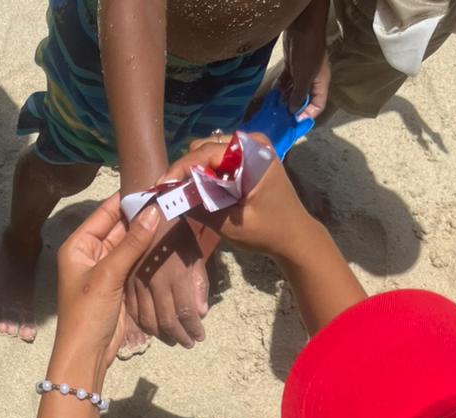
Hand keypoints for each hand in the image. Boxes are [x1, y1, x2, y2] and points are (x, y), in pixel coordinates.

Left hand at [51, 193, 161, 383]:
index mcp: (79, 245)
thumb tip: (154, 211)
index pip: (105, 213)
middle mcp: (91, 253)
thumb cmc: (87, 314)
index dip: (128, 199)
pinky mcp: (119, 285)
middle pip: (119, 227)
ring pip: (130, 245)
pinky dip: (148, 255)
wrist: (87, 355)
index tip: (153, 185)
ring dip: (148, 235)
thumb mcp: (108, 275)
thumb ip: (131, 243)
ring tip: (173, 215)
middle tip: (169, 200)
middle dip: (141, 217)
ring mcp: (106, 270)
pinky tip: (167, 243)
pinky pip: (135, 263)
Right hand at [125, 218, 209, 347]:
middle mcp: (155, 283)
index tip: (200, 337)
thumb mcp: (194, 253)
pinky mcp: (126, 282)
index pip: (185, 313)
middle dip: (179, 336)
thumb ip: (198, 283)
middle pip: (166, 322)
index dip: (193, 329)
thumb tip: (201, 312)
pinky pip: (133, 310)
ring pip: (148, 320)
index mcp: (175, 275)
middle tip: (188, 344)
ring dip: (162, 335)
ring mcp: (138, 284)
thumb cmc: (177, 229)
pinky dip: (143, 324)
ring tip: (172, 340)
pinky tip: (152, 328)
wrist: (148, 209)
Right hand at [161, 135, 314, 258]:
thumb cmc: (267, 232)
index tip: (161, 185)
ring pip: (208, 153)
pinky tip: (204, 193)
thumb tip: (171, 196)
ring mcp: (251, 148)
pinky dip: (207, 175)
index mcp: (253, 154)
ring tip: (189, 196)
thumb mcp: (230, 225)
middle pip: (205, 148)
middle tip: (174, 195)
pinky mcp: (248, 158)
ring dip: (196, 173)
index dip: (180, 168)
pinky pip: (218, 160)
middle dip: (187, 170)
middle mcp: (252, 142)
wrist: (294, 236)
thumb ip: (201, 208)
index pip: (206, 152)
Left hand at [277, 0, 330, 119]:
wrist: (302, 26)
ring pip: (293, 91)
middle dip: (293, 108)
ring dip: (285, 99)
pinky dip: (280, 88)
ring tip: (275, 107)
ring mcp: (302, 73)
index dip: (308, 114)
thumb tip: (293, 110)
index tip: (295, 120)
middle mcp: (312, 80)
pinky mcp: (292, 67)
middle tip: (281, 117)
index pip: (318, 105)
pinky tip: (272, 95)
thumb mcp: (304, 77)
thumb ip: (299, 95)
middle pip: (304, 100)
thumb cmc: (307, 52)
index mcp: (320, 83)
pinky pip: (286, 82)